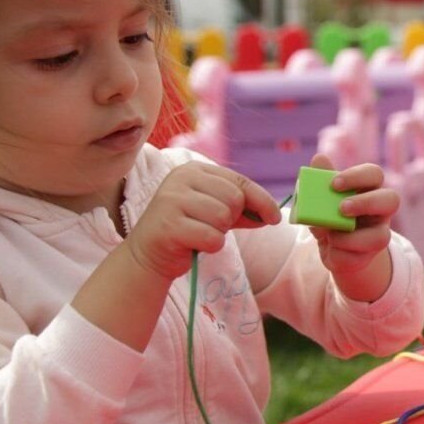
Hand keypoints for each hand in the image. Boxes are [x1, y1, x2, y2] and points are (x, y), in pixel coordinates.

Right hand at [125, 162, 279, 280]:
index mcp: (194, 169)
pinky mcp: (169, 225)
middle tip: (210, 226)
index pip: (240, 181)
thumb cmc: (187, 231)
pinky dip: (210, 246)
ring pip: (223, 217)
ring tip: (199, 233)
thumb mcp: (215, 213)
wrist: (149, 254)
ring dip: (218, 233)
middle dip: (231, 219)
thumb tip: (272, 214)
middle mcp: (181, 178)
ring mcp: (172, 199)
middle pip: (234, 198)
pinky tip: (193, 244)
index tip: (274, 218)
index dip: (261, 200)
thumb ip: (242, 209)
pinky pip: (212, 237)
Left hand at [307, 153, 397, 301]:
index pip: (374, 174)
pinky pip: (359, 256)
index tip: (333, 183)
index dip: (357, 176)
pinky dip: (340, 252)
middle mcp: (381, 211)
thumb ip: (321, 180)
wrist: (333, 248)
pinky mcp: (368, 256)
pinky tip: (329, 247)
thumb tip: (319, 158)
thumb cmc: (331, 215)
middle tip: (341, 208)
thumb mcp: (322, 199)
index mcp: (370, 189)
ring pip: (381, 237)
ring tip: (331, 234)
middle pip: (391, 200)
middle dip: (366, 203)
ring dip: (352, 237)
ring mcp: (379, 234)